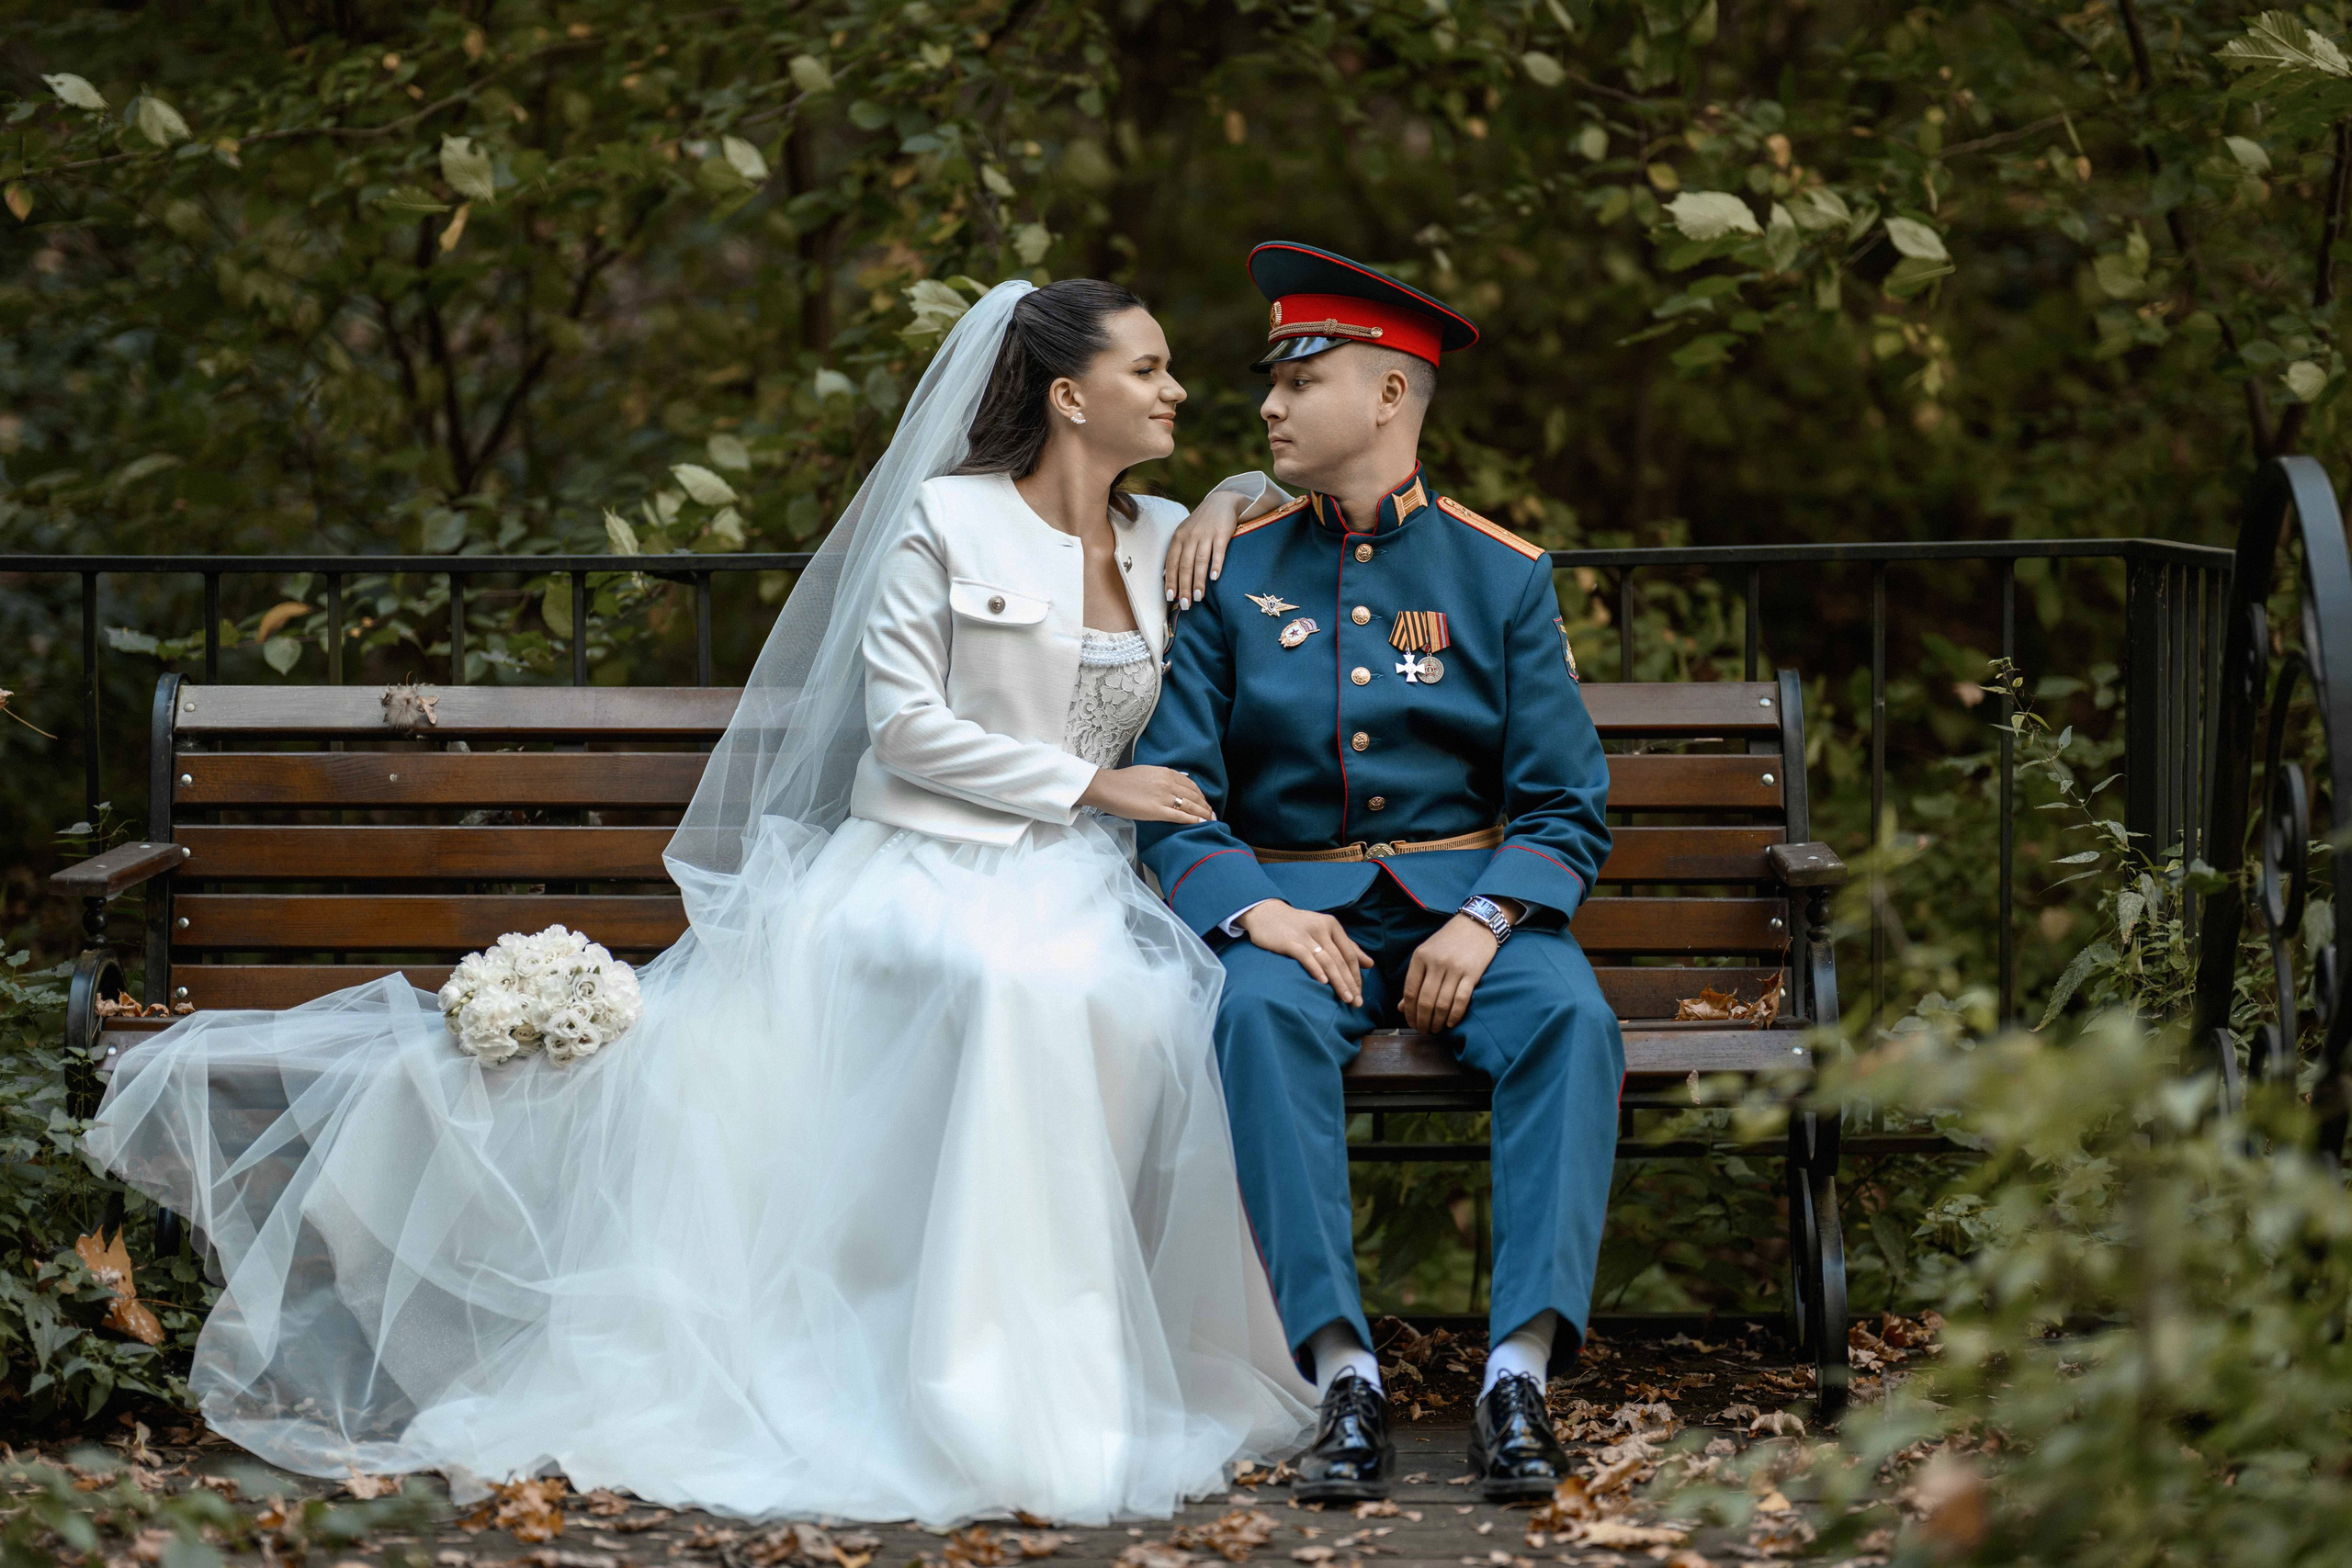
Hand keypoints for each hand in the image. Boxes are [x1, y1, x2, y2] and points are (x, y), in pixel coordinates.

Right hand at [1078, 765, 1214, 824]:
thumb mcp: (1148, 771)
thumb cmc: (1124, 780)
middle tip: (1213, 814)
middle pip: (1195, 796)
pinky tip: (1200, 824)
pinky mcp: (1156, 811)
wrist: (1106, 787)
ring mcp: (1163, 797)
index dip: (1202, 795)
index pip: (1192, 785)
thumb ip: (1166, 774)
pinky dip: (1193, 820)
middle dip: (1206, 806)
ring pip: (1191, 806)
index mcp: (1166, 773)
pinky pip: (1180, 816)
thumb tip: (1183, 777)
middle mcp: (1168, 783)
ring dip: (1204, 814)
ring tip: (1211, 820)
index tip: (1206, 803)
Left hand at [1164, 491, 1243, 609]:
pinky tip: (1214, 578)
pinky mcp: (1222, 533)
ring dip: (1198, 581)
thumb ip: (1177, 552)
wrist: (1221, 501)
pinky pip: (1218, 551)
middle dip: (1184, 586)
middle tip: (1186, 605)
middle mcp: (1190, 536)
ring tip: (1198, 597)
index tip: (1171, 597)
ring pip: (1200, 561)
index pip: (1171, 563)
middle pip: (1185, 565)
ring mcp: (1206, 534)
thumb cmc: (1201, 523)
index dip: (1170, 580)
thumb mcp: (1185, 533)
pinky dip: (1216, 564)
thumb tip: (1166, 576)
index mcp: (1178, 537)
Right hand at [1238, 901, 1372, 1006]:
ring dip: (1338, 982)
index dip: (1357, 975)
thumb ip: (1347, 946)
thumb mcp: (1325, 930)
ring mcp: (1305, 935)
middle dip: (1350, 983)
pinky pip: (1305, 957)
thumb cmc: (1298, 925)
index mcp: (1332, 925)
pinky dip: (1316, 970)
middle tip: (1356, 1002)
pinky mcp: (1289, 941)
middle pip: (1340, 960)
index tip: (1360, 993)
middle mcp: (1321, 928)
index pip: (1350, 954)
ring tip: (1345, 998)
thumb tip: (1370, 964)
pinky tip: (1323, 982)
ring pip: (1327, 961)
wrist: (1266, 913)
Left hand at [1400, 914, 1507, 1031]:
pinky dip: (1454, 1015)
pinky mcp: (1472, 973)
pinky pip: (1461, 1000)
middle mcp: (1436, 962)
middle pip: (1425, 1001)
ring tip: (1436, 1029)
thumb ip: (1415, 979)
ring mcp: (1454, 968)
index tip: (1410, 1023)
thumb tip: (1402, 1007)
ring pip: (1442, 1003)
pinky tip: (1451, 1023)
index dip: (1409, 1012)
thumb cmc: (1448, 941)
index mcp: (1420, 957)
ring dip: (1437, 1021)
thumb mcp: (1426, 954)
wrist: (1477, 924)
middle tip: (1423, 1030)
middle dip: (1422, 1020)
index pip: (1410, 991)